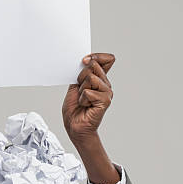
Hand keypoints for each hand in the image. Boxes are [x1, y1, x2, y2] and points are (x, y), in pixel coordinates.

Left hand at [62, 53, 119, 183]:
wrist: (75, 127)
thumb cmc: (75, 109)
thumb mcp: (75, 86)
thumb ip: (82, 74)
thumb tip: (88, 61)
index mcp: (100, 79)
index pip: (107, 59)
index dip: (96, 56)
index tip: (84, 60)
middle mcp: (106, 84)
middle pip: (93, 66)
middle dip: (80, 77)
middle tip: (80, 91)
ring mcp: (107, 93)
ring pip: (90, 78)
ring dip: (81, 90)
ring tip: (83, 100)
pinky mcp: (105, 101)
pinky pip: (88, 92)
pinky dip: (82, 100)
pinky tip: (85, 106)